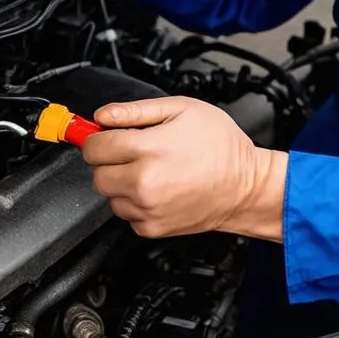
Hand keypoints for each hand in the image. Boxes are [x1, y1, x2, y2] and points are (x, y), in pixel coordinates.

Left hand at [82, 96, 286, 241]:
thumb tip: (103, 115)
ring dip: (123, 183)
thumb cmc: (221, 146)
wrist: (245, 185)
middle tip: (136, 153)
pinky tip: (159, 189)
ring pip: (110, 195)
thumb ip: (137, 110)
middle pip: (97, 174)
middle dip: (111, 161)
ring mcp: (146, 208)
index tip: (106, 136)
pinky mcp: (151, 228)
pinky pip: (126, 214)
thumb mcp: (183, 109)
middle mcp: (143, 182)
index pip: (93, 147)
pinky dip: (136, 203)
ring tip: (153, 171)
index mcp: (148, 149)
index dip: (99, 137)